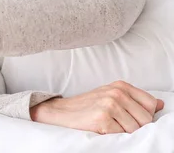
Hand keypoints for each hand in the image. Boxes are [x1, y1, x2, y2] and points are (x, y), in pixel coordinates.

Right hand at [31, 80, 164, 133]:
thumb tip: (160, 105)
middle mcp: (117, 92)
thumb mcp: (111, 96)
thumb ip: (135, 99)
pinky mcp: (103, 118)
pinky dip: (114, 135)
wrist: (62, 111)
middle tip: (118, 124)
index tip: (132, 118)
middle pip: (146, 119)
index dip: (145, 116)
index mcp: (121, 86)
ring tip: (110, 126)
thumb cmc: (88, 106)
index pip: (151, 104)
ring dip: (124, 132)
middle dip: (136, 126)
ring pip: (136, 129)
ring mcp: (110, 104)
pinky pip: (122, 135)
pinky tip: (103, 129)